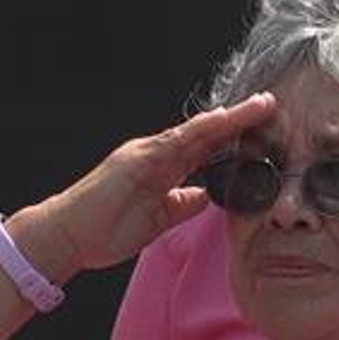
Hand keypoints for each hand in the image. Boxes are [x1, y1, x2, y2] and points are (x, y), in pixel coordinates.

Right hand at [9, 94, 275, 279]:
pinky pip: (173, 142)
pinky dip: (198, 131)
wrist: (67, 235)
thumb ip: (185, 203)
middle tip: (271, 104)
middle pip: (207, 133)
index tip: (265, 130)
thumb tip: (212, 197)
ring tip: (259, 106)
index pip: (207, 148)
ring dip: (228, 119)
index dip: (236, 138)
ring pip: (195, 131)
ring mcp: (146, 154)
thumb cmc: (108, 228)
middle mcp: (157, 154)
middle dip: (240, 120)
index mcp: (164, 167)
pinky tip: (221, 122)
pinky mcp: (135, 161)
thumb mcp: (160, 218)